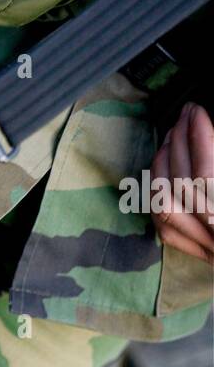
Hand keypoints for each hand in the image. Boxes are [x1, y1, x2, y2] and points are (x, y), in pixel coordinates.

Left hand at [150, 102, 213, 264]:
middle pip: (184, 183)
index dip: (199, 135)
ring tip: (170, 139)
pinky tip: (161, 176)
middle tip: (183, 115)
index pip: (206, 171)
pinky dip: (158, 200)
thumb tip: (209, 131)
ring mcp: (211, 248)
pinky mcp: (205, 255)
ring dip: (163, 167)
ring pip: (167, 206)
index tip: (197, 111)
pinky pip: (167, 229)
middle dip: (179, 142)